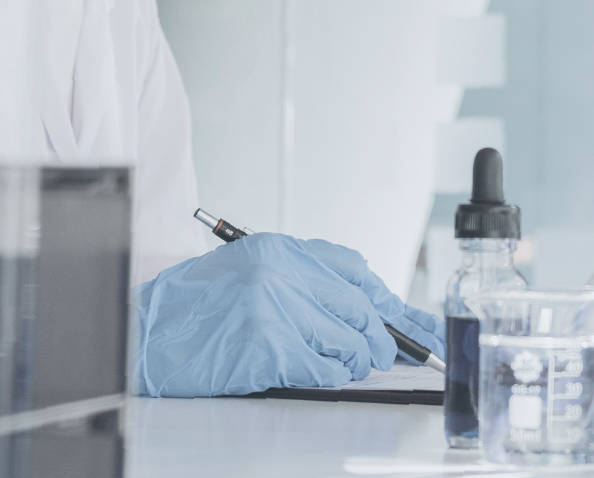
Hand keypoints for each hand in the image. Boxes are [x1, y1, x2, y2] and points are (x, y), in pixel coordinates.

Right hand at [133, 232, 440, 396]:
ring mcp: (275, 308)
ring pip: (346, 338)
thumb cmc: (198, 307)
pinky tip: (326, 375)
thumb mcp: (254, 271)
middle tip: (385, 353)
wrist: (145, 332)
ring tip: (351, 365)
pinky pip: (320, 367)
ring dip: (356, 359)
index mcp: (282, 250)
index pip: (355, 272)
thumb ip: (305, 279)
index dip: (388, 301)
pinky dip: (330, 376)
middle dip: (378, 336)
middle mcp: (282, 272)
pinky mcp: (267, 345)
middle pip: (358, 307)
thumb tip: (365, 308)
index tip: (415, 321)